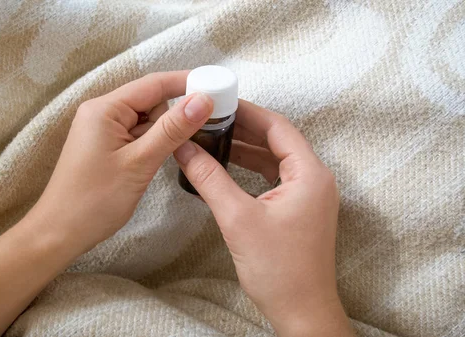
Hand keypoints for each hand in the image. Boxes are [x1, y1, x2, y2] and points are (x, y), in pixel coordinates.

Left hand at [29, 71, 213, 253]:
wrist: (60, 232)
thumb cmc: (95, 199)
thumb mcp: (139, 162)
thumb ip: (172, 129)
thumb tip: (203, 99)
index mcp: (105, 108)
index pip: (153, 84)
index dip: (186, 83)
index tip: (218, 87)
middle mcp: (102, 112)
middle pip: (150, 101)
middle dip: (174, 114)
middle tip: (200, 131)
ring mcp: (102, 130)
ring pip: (146, 120)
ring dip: (163, 133)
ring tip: (178, 150)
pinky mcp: (106, 147)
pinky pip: (136, 136)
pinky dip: (152, 144)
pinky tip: (160, 159)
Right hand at [174, 100, 352, 335]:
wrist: (301, 311)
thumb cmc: (279, 269)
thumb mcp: (237, 218)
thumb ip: (209, 178)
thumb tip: (184, 148)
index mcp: (309, 173)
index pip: (277, 126)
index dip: (246, 111)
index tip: (218, 102)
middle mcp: (314, 179)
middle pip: (276, 140)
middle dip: (242, 128)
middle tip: (209, 118)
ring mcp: (308, 195)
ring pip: (273, 159)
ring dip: (244, 149)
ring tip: (211, 138)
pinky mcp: (298, 210)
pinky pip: (273, 178)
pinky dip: (249, 169)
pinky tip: (225, 167)